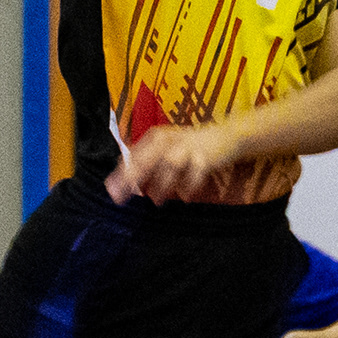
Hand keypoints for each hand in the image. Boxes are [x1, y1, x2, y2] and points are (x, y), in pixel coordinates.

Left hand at [109, 122, 239, 203]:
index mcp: (157, 138)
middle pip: (148, 158)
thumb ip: (148, 163)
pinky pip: (196, 172)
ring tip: (156, 201)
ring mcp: (189, 147)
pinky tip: (185, 198)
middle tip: (123, 196)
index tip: (110, 191)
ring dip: (162, 184)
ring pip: (170, 164)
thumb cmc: (190, 147)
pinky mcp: (206, 156)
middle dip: (134, 177)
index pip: (134, 155)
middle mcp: (170, 140)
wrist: (226, 136)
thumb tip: (124, 179)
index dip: (121, 173)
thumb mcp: (167, 149)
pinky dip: (189, 185)